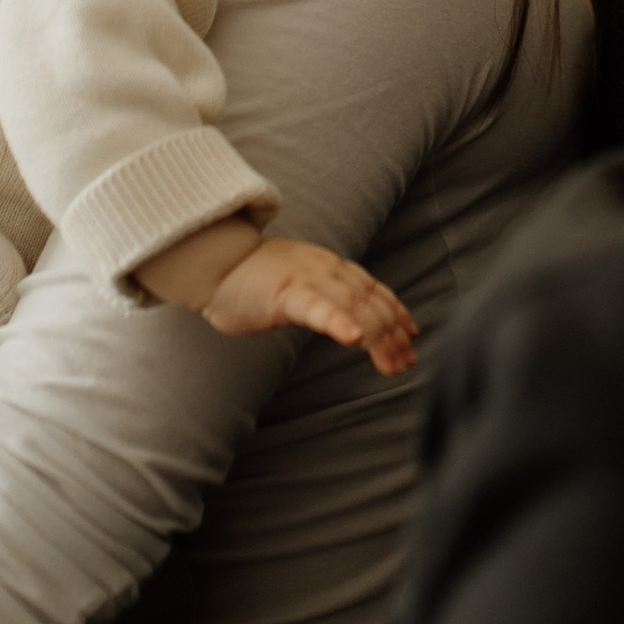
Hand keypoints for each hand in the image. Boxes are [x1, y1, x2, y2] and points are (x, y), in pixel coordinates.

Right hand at [205, 238, 420, 377]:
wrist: (212, 261)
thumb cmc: (250, 278)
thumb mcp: (297, 283)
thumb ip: (322, 296)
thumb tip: (345, 318)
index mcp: (329, 266)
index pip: (373, 289)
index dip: (396, 312)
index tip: (412, 335)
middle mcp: (325, 269)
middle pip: (370, 302)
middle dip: (392, 334)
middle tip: (405, 362)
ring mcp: (306, 279)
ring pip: (353, 307)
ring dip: (378, 336)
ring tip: (392, 363)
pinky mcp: (284, 293)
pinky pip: (317, 307)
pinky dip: (338, 322)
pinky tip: (353, 338)